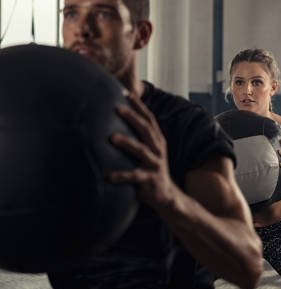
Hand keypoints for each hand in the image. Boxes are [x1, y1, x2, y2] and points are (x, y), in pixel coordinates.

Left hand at [108, 92, 177, 207]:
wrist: (165, 195)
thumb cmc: (150, 169)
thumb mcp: (147, 150)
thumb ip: (137, 137)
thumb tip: (114, 122)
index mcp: (157, 140)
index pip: (149, 118)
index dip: (139, 106)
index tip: (127, 93)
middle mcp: (158, 149)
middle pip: (146, 129)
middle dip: (133, 117)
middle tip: (117, 108)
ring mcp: (155, 164)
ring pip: (141, 150)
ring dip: (127, 143)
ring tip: (112, 138)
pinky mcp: (150, 179)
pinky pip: (135, 176)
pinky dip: (122, 175)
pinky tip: (108, 176)